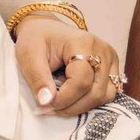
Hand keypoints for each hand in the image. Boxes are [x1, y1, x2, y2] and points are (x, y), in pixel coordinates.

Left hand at [6, 7, 123, 115]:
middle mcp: (104, 51)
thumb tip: (46, 102)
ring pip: (104, 97)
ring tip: (58, 105)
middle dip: (70, 107)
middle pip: (95, 92)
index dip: (63, 99)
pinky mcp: (112, 69)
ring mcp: (111, 60)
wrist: (46, 29)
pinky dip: (88, 102)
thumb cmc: (36, 39)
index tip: (43, 105)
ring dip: (80, 107)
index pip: (81, 81)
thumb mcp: (28, 55)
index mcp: (84, 43)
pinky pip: (106, 94)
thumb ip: (38, 78)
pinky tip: (70, 101)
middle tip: (47, 110)